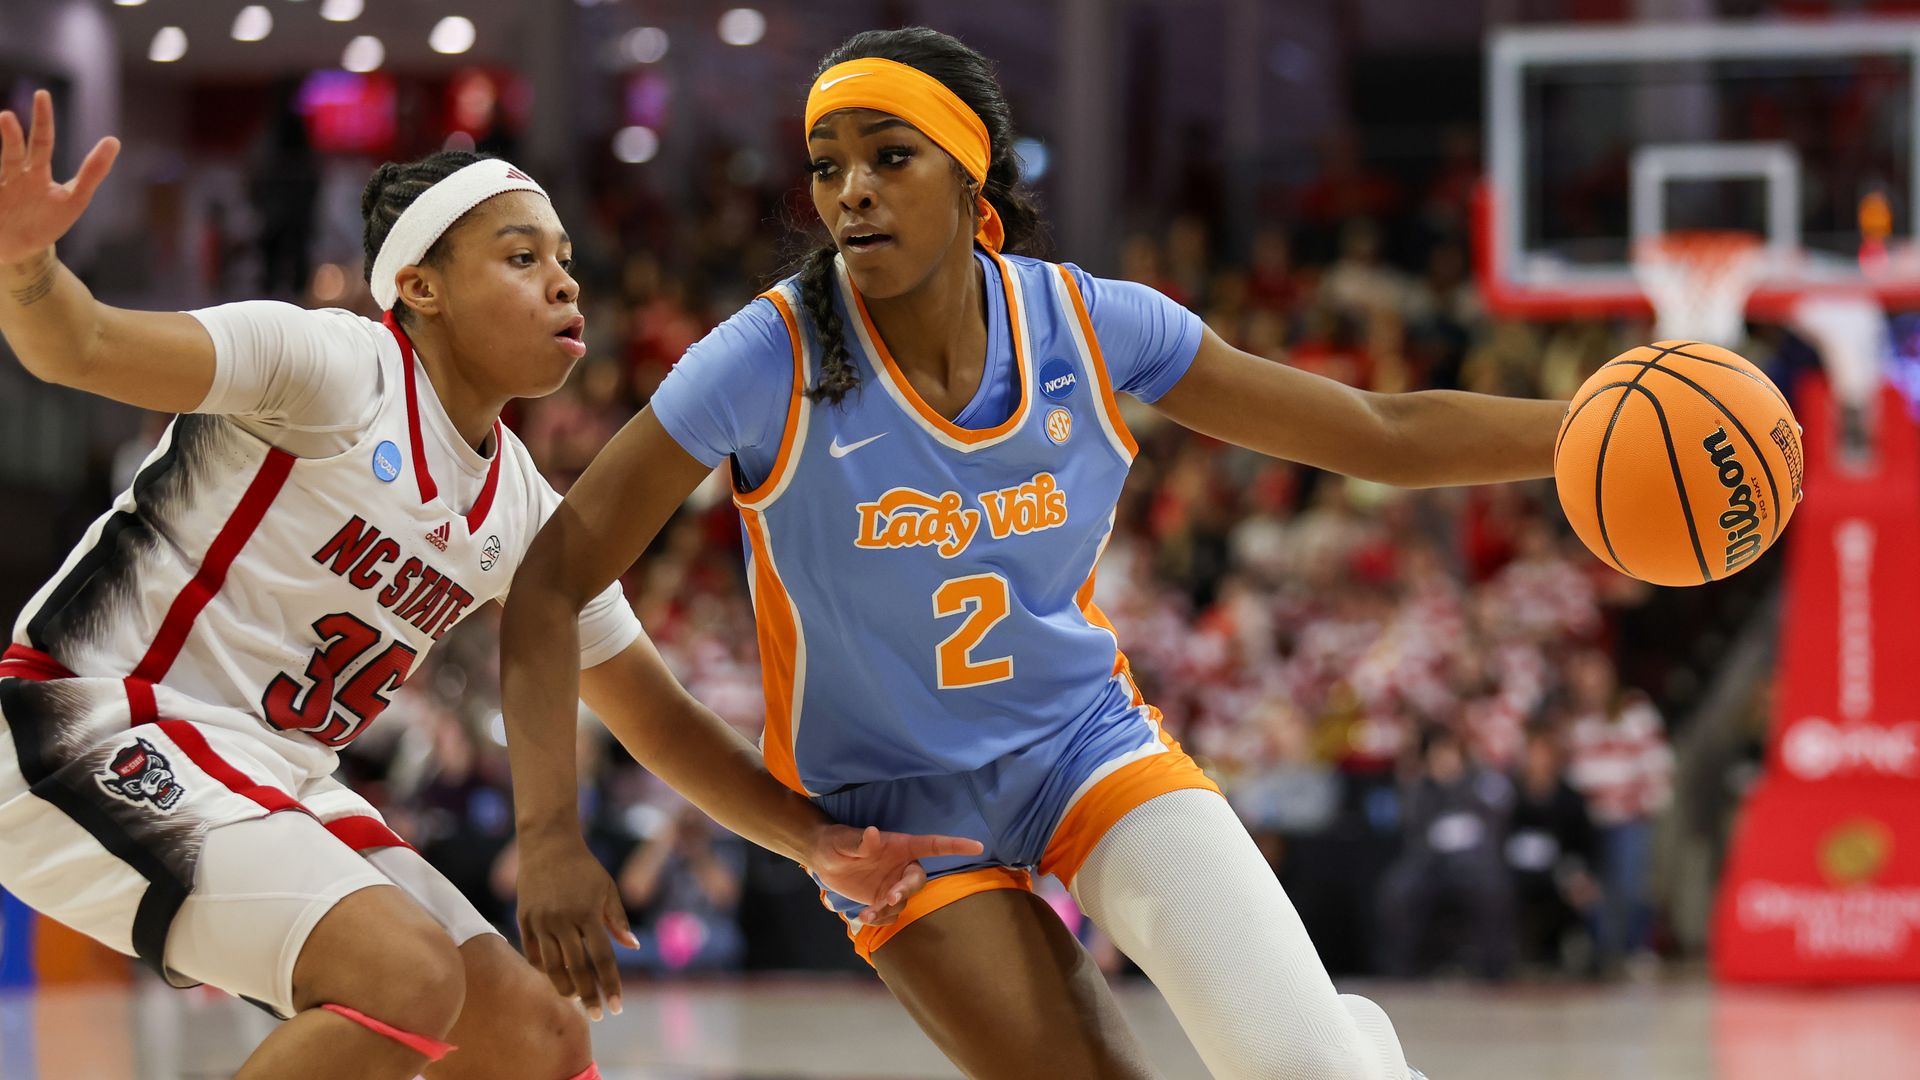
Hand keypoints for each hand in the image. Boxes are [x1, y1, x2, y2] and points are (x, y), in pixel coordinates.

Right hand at [0, 90, 119, 265]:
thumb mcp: (75, 198)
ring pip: (0, 164)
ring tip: (4, 128)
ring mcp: (0, 189)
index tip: (42, 94)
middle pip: (13, 150)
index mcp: (36, 172)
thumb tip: (114, 139)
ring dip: (4, 150)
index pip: (41, 140)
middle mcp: (14, 176)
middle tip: (7, 117)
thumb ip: (92, 172)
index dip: (43, 119)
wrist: (21, 250)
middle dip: (11, 134)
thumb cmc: (48, 220)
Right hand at [514, 834, 638, 1020]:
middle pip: (577, 969)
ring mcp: (541, 921)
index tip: (617, 1006)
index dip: (610, 984)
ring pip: (552, 966)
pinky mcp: (525, 919)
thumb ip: (618, 920)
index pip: (602, 958)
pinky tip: (556, 980)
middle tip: (599, 1015)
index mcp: (587, 913)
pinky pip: (534, 953)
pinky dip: (545, 969)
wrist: (548, 844)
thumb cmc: (585, 868)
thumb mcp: (607, 889)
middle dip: (590, 995)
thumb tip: (633, 948)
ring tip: (577, 1000)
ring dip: (565, 988)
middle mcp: (563, 920)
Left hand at [806, 824, 983, 924]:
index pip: (934, 845)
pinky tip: (863, 918)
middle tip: (890, 898)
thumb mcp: (844, 840)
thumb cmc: (836, 841)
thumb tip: (872, 834)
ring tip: (866, 914)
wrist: (822, 859)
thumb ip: (859, 840)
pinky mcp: (881, 899)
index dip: (956, 845)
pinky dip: (880, 920)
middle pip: (918, 879)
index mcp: (900, 845)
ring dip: (888, 910)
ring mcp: (892, 883)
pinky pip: (890, 914)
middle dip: (907, 890)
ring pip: (903, 901)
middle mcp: (901, 865)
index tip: (978, 846)